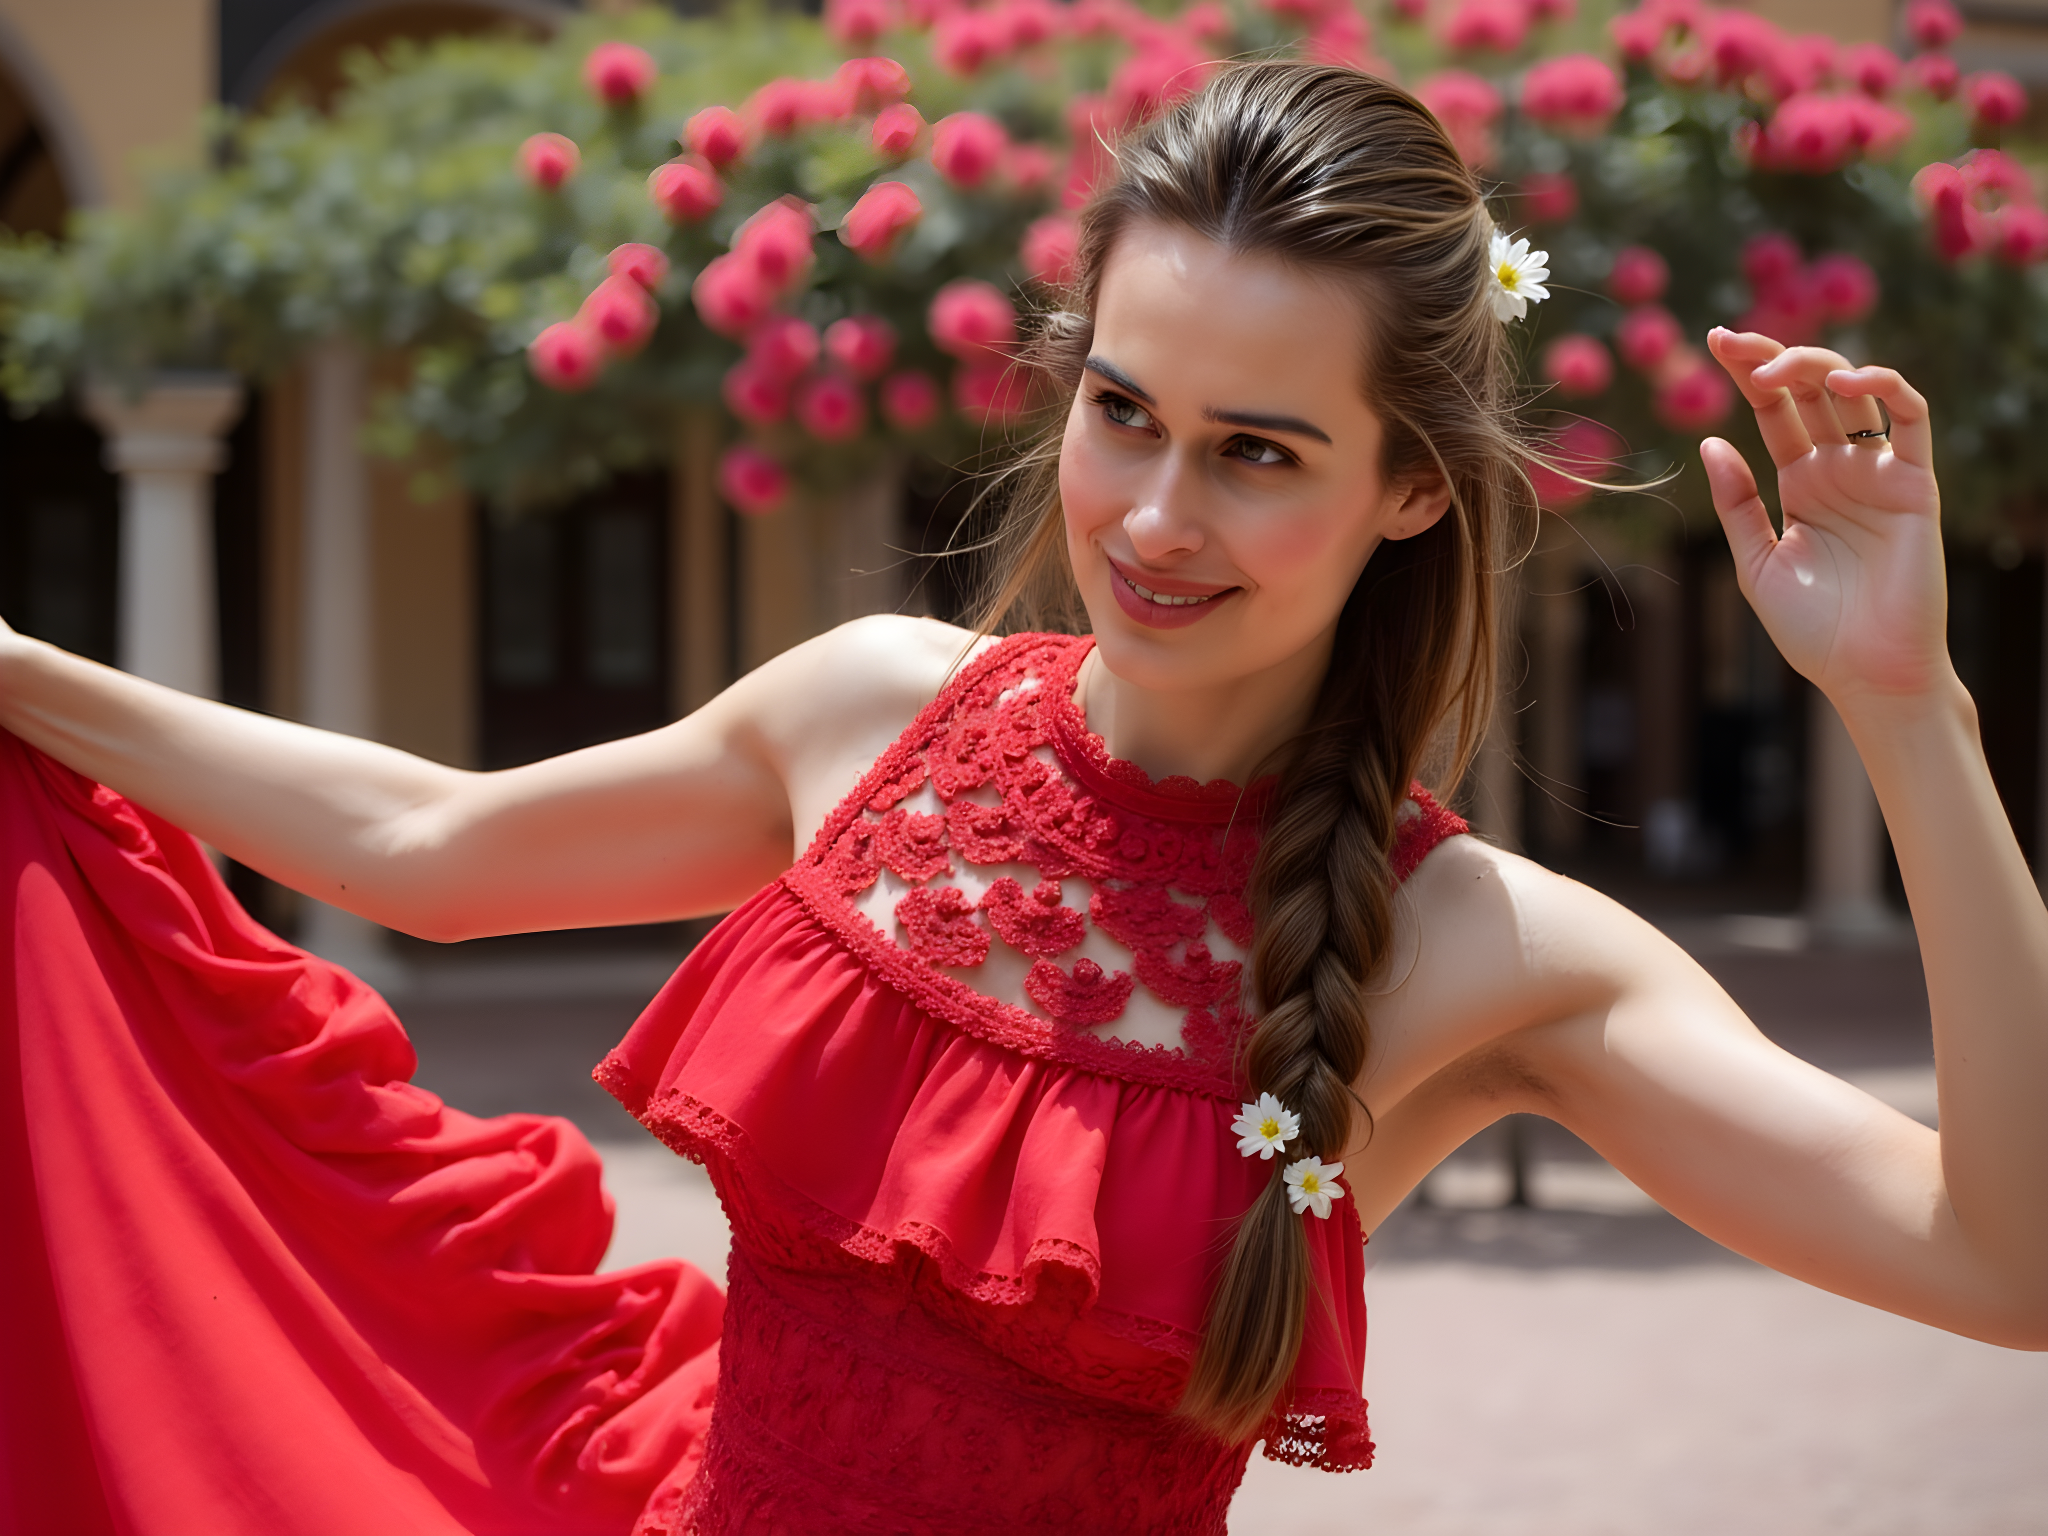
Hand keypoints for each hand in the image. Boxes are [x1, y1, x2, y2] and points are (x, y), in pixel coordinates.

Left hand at [1700, 329, 1950, 708]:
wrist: (1865, 671)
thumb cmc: (1812, 627)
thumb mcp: (1756, 561)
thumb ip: (1736, 503)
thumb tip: (1708, 443)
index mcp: (1800, 483)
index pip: (1773, 411)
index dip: (1747, 373)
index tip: (1713, 341)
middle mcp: (1839, 468)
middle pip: (1808, 391)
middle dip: (1770, 357)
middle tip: (1728, 341)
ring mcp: (1877, 471)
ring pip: (1855, 393)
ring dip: (1815, 367)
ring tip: (1770, 369)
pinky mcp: (1914, 483)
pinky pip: (1911, 420)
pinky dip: (1884, 388)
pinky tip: (1845, 382)